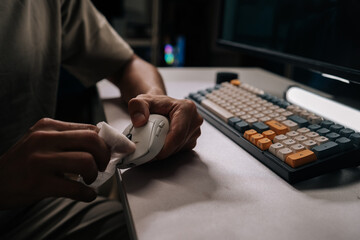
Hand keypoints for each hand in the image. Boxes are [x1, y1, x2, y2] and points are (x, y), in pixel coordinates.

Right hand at [0, 118, 131, 208]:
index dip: (108, 141)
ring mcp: (40, 161)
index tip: (115, 150)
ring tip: (90, 179)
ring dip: (95, 174)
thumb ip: (69, 139)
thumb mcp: (43, 141)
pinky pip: (76, 188)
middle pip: (92, 140)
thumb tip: (103, 144)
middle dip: (105, 155)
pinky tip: (86, 194)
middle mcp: (44, 139)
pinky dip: (88, 193)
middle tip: (102, 165)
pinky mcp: (39, 183)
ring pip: (86, 162)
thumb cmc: (24, 162)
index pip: (89, 128)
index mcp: (48, 126)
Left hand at [128, 94, 202, 159]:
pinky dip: (169, 150)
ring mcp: (195, 131)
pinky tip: (161, 143)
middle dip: (162, 150)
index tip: (151, 153)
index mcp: (186, 108)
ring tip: (153, 145)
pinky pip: (180, 150)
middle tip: (147, 151)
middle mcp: (194, 119)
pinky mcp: (192, 139)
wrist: (160, 106)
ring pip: (179, 149)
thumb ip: (137, 107)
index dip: (164, 147)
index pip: (177, 134)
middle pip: (178, 143)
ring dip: (165, 151)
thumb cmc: (153, 104)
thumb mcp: (140, 101)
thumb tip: (140, 121)